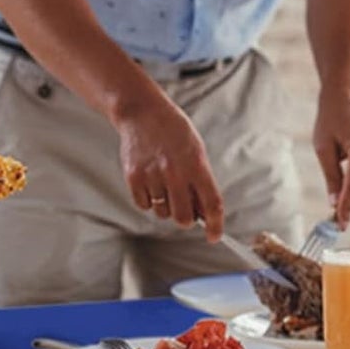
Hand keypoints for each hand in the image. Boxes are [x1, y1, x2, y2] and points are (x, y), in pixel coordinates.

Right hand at [115, 89, 225, 239]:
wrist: (142, 113)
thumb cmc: (173, 130)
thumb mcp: (196, 149)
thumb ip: (201, 180)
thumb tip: (204, 212)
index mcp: (196, 164)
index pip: (211, 203)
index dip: (215, 225)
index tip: (214, 235)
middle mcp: (175, 172)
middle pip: (184, 218)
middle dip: (187, 218)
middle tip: (185, 207)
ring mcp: (152, 175)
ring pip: (163, 213)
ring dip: (166, 206)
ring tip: (165, 184)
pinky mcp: (134, 178)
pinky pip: (144, 205)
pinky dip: (149, 200)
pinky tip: (151, 182)